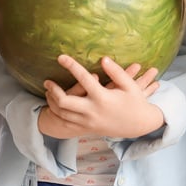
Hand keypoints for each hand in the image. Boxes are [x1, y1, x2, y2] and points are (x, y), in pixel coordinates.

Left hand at [42, 55, 162, 138]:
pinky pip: (66, 123)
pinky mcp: (87, 128)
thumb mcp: (130, 85)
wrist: (139, 125)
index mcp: (103, 98)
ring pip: (62, 113)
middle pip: (65, 102)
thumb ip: (116, 72)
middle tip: (47, 80)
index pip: (83, 79)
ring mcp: (88, 122)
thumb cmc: (136, 102)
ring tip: (49, 91)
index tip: (61, 57)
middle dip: (53, 90)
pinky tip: (56, 104)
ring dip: (53, 101)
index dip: (71, 66)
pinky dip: (58, 113)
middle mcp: (92, 111)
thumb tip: (103, 59)